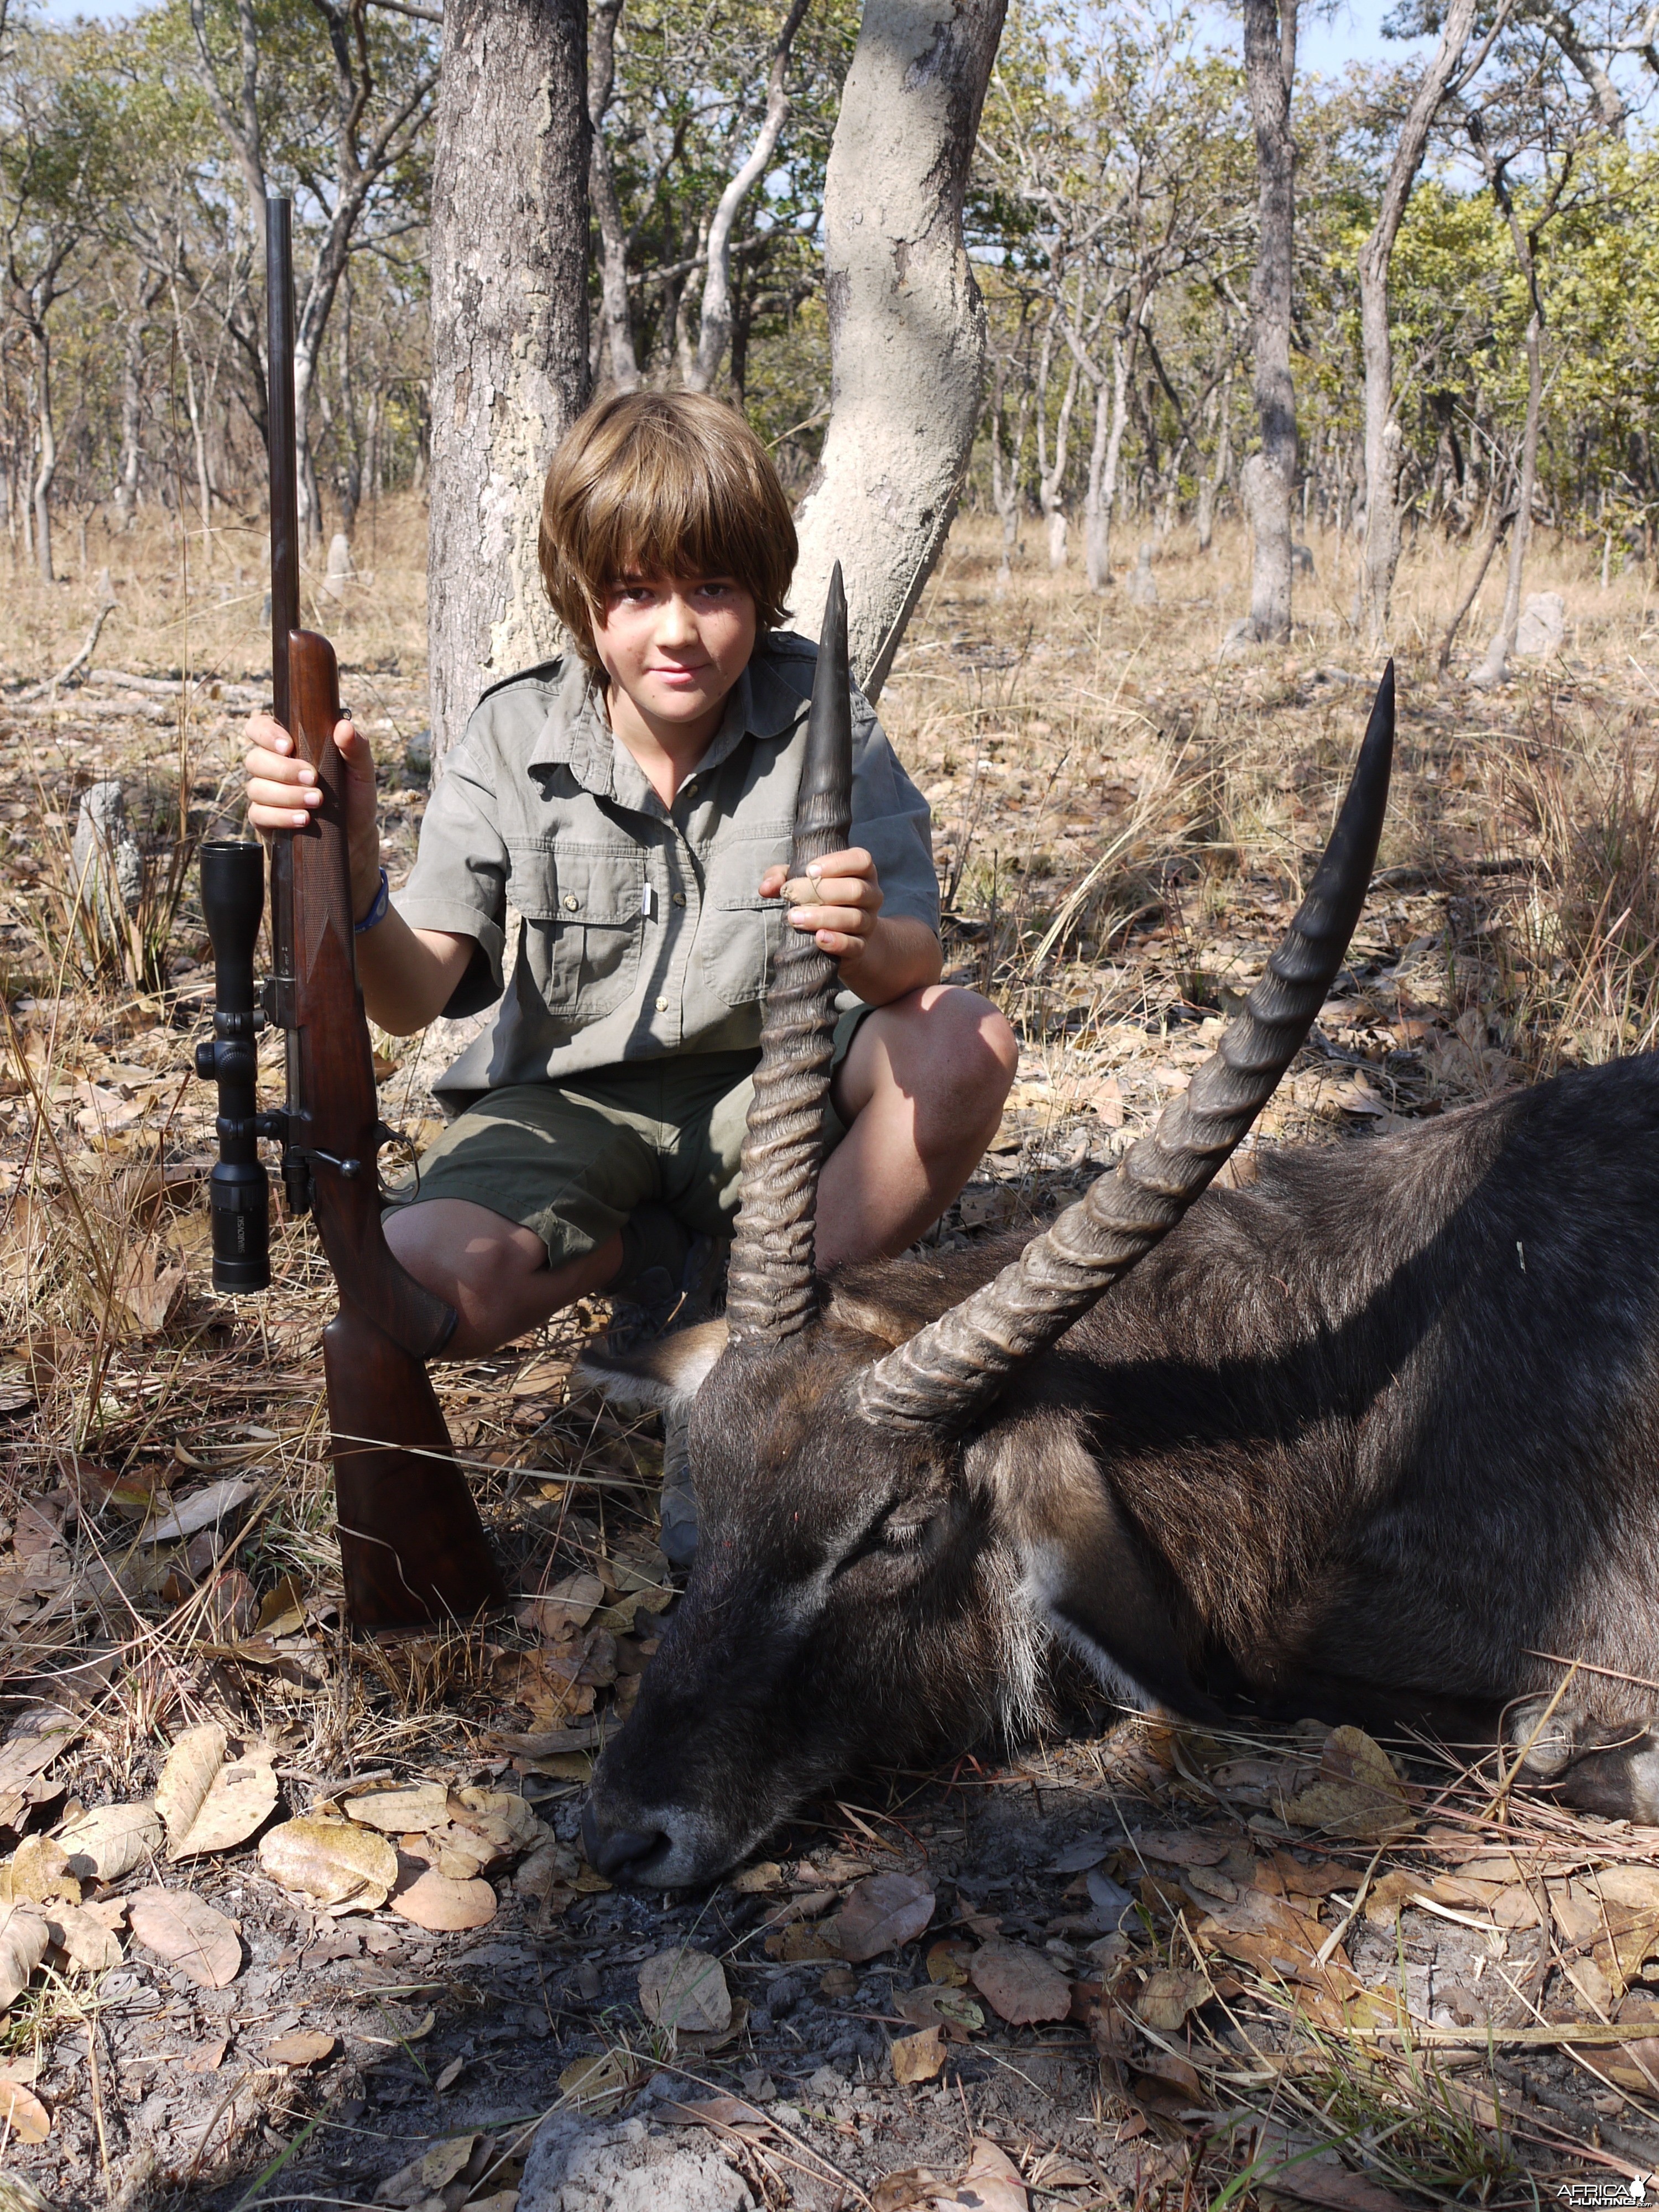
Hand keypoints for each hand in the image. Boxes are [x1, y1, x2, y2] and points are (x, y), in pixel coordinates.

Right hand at [244, 709, 382, 921]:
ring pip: (256, 788)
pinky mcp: (264, 820)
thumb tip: (344, 726)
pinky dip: (281, 816)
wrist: (355, 838)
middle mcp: (271, 768)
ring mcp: (265, 794)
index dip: (265, 732)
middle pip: (254, 759)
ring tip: (316, 801)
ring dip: (286, 794)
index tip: (288, 745)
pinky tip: (303, 820)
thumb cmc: (354, 798)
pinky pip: (259, 814)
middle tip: (313, 777)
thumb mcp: (361, 772)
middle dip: (283, 769)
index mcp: (288, 747)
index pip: (258, 727)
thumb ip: (355, 747)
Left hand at [758, 846, 883, 962]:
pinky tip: (819, 939)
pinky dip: (837, 942)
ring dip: (823, 917)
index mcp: (861, 871)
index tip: (809, 871)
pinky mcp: (862, 946)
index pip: (860, 860)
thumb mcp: (801, 881)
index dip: (837, 863)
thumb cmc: (818, 898)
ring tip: (795, 919)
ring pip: (854, 918)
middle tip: (794, 898)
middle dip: (822, 893)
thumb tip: (766, 887)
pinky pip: (855, 945)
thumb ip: (783, 877)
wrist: (843, 936)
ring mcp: (869, 922)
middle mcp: (871, 895)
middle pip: (855, 890)